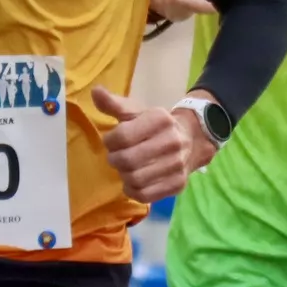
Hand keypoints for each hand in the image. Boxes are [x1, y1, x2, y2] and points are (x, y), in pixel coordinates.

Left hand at [91, 84, 213, 201]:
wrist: (191, 140)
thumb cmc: (155, 126)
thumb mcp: (136, 112)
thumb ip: (114, 104)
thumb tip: (95, 91)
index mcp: (160, 119)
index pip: (123, 136)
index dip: (110, 141)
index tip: (112, 141)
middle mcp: (172, 142)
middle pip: (127, 160)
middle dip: (114, 159)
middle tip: (116, 157)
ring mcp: (177, 165)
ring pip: (135, 179)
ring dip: (123, 175)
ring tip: (125, 168)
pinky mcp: (178, 184)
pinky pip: (145, 195)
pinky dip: (133, 190)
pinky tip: (133, 181)